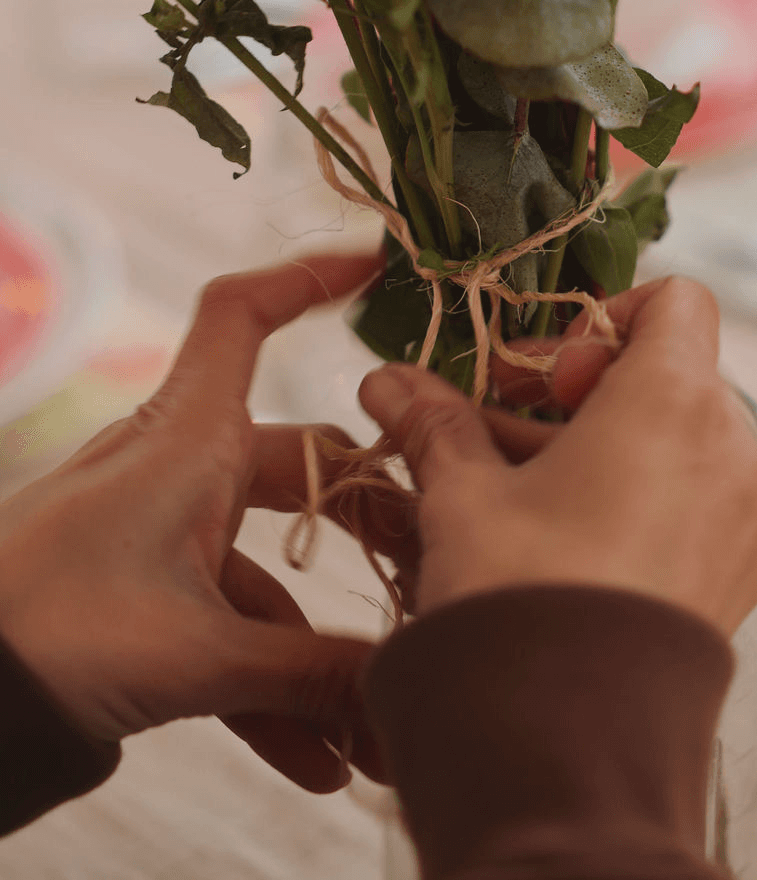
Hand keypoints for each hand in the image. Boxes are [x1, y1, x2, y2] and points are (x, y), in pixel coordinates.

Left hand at [0, 252, 412, 792]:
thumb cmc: (55, 634)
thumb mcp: (199, 654)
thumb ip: (314, 672)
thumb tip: (410, 686)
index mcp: (186, 437)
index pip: (240, 317)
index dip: (304, 277)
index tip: (376, 266)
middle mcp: (179, 470)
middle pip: (300, 462)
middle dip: (369, 526)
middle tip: (429, 575)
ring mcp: (162, 536)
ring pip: (270, 566)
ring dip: (319, 648)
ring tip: (371, 729)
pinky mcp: (144, 600)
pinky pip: (227, 630)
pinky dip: (270, 687)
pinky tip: (315, 763)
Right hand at [360, 276, 756, 637]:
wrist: (569, 748)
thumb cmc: (521, 595)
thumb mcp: (464, 494)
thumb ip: (435, 422)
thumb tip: (388, 380)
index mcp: (677, 399)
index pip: (674, 301)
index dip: (597, 320)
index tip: (535, 376)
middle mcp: (733, 449)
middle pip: (666, 374)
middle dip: (578, 393)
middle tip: (499, 426)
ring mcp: (746, 519)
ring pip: (677, 442)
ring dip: (599, 447)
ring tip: (514, 489)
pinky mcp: (738, 578)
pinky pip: (694, 504)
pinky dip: (637, 499)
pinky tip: (562, 541)